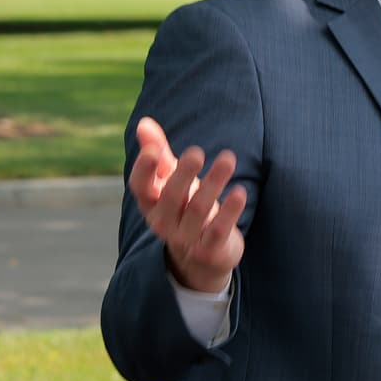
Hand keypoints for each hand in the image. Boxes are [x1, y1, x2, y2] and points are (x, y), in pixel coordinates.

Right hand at [127, 116, 246, 292]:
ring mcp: (185, 238)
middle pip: (171, 197)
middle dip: (183, 174)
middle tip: (197, 152)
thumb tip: (144, 122)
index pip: (140, 186)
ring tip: (228, 159)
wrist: (203, 258)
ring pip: (198, 209)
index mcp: (150, 203)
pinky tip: (240, 192)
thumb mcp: (171, 181)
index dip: (144, 170)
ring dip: (213, 183)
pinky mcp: (208, 250)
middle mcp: (163, 222)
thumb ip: (159, 153)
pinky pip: (218, 230)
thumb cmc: (185, 208)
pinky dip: (230, 211)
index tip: (154, 151)